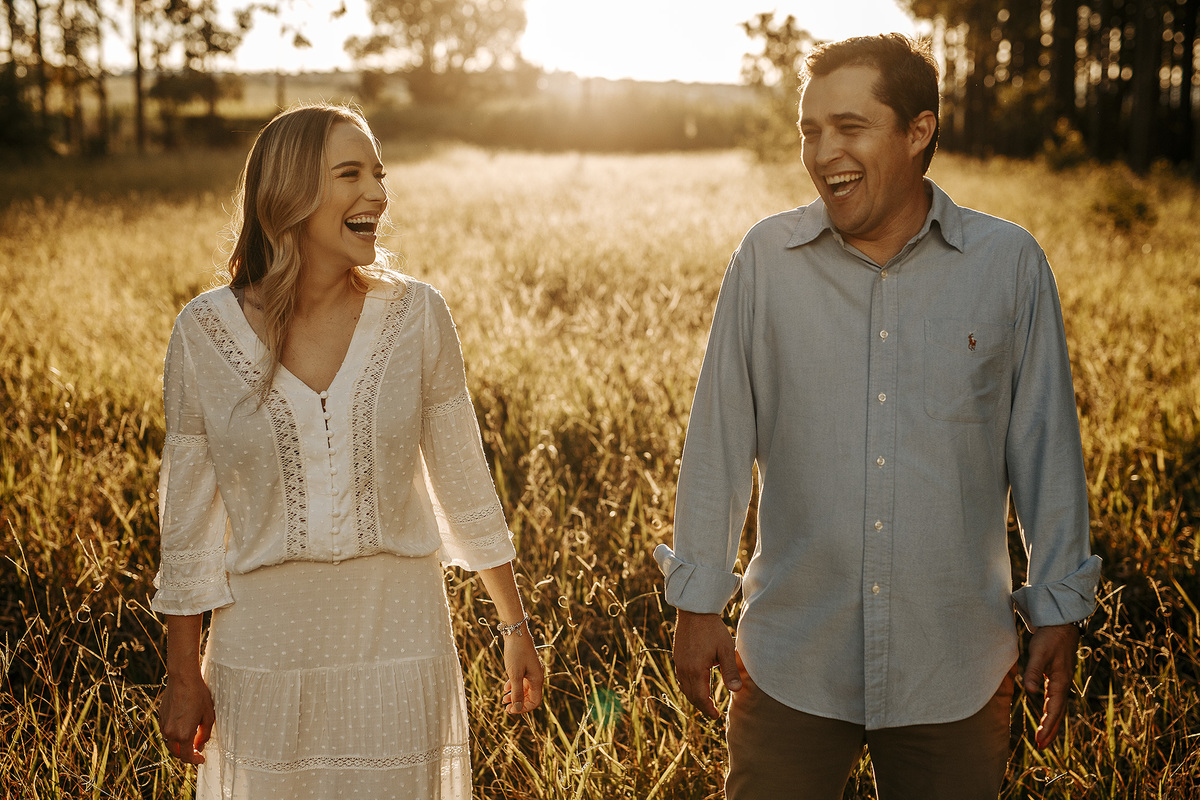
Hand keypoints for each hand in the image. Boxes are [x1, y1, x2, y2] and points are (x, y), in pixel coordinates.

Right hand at [159, 672, 214, 764]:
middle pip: (177, 753)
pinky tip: (183, 728)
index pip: (187, 757)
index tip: (202, 759)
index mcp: (183, 735)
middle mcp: (170, 733)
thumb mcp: (208, 716)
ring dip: (179, 746)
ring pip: (170, 743)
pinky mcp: (160, 718)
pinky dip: (174, 735)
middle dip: (187, 755)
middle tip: (197, 752)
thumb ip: (204, 734)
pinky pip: (166, 732)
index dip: (195, 761)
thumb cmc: (198, 696)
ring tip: (191, 740)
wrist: (183, 680)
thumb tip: (200, 745)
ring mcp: (163, 725)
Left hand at [500, 625, 543, 714]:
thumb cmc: (516, 653)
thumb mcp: (515, 675)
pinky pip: (522, 681)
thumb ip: (516, 693)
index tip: (510, 710)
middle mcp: (536, 676)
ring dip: (514, 695)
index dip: (523, 708)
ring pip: (525, 689)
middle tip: (505, 707)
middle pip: (530, 696)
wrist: (516, 634)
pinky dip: (514, 686)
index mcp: (537, 680)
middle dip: (517, 703)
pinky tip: (505, 688)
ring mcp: (531, 671)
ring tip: (503, 699)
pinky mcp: (526, 666)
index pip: (535, 701)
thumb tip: (517, 708)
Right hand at [673, 609, 740, 718]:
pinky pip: (681, 678)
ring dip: (695, 697)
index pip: (700, 698)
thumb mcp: (725, 650)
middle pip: (691, 695)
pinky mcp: (677, 656)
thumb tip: (736, 691)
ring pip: (684, 687)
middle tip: (712, 712)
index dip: (708, 709)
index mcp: (695, 670)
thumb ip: (730, 671)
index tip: (716, 716)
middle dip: (701, 706)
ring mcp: (678, 662)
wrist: (695, 611)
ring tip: (706, 701)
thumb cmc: (712, 629)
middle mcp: (684, 669)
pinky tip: (697, 684)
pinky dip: (689, 686)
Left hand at [1023, 623, 1080, 748]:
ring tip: (1044, 738)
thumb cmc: (1049, 638)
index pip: (1054, 710)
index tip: (1040, 740)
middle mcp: (1063, 685)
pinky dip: (1050, 711)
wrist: (1061, 625)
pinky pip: (1055, 700)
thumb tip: (1030, 691)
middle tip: (1042, 746)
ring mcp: (1061, 682)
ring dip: (1051, 723)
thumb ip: (1034, 671)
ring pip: (1057, 708)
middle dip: (1050, 730)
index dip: (1047, 726)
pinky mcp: (1057, 677)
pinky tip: (1046, 716)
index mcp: (1061, 682)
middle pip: (1058, 713)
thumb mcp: (1039, 653)